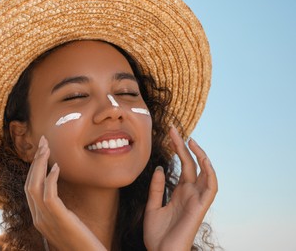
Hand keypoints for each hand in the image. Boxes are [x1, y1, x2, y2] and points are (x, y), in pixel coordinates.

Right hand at [24, 136, 105, 250]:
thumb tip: (57, 193)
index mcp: (39, 218)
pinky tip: (57, 167)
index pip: (30, 188)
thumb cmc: (80, 241)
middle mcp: (38, 218)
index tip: (42, 151)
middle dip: (35, 161)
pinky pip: (49, 195)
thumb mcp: (66, 222)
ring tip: (47, 148)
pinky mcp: (58, 219)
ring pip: (34, 186)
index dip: (34, 168)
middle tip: (43, 142)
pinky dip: (50, 179)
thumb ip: (58, 210)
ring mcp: (45, 220)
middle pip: (29, 183)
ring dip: (40, 165)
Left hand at [143, 126, 217, 250]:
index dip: (178, 149)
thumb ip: (157, 188)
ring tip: (190, 140)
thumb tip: (160, 168)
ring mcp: (196, 199)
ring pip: (205, 172)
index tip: (170, 133)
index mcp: (179, 192)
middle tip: (174, 129)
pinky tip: (202, 159)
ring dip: (200, 155)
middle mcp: (190, 193)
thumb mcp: (152, 206)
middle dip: (184, 146)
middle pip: (191, 164)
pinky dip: (210, 172)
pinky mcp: (200, 207)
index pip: (182, 165)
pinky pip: (211, 187)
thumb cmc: (157, 235)